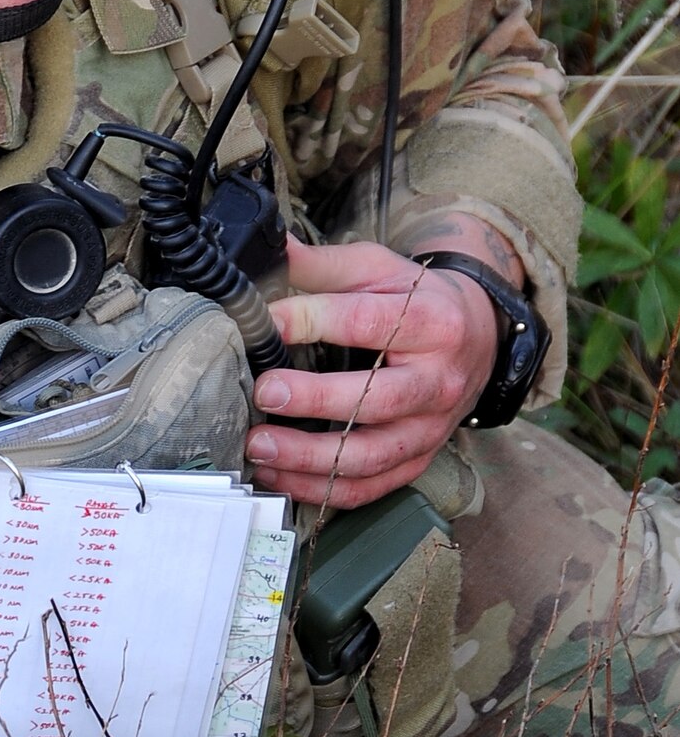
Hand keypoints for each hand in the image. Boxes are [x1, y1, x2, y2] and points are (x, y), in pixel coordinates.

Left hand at [243, 237, 501, 508]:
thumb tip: (271, 248)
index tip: (266, 322)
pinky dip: (321, 489)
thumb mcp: (380, 269)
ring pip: (371, 455)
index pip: (367, 322)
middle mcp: (436, 380)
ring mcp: (430, 428)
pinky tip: (279, 476)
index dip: (312, 320)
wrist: (477, 337)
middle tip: (265, 392)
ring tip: (259, 445)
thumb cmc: (417, 300)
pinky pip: (370, 487)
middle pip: (376, 399)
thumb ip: (325, 264)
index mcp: (430, 322)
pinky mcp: (418, 460)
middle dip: (315, 400)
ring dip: (309, 458)